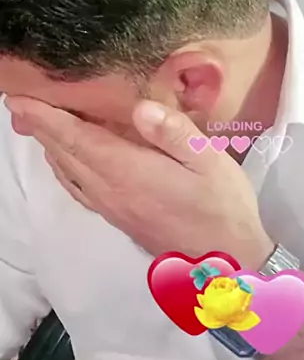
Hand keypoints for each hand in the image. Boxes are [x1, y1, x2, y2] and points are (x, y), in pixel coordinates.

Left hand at [5, 98, 273, 269]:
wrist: (227, 261)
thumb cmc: (223, 206)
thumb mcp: (210, 162)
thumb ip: (174, 133)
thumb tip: (140, 108)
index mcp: (129, 173)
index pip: (76, 138)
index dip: (46, 117)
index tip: (19, 98)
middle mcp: (110, 191)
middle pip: (65, 154)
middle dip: (40, 127)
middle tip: (18, 103)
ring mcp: (112, 208)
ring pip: (68, 173)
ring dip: (49, 146)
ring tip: (36, 124)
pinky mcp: (119, 219)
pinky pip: (78, 189)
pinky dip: (64, 168)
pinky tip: (66, 162)